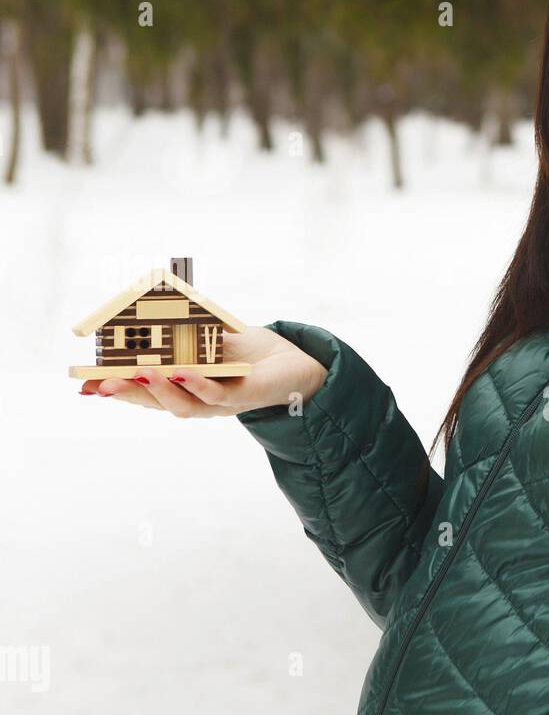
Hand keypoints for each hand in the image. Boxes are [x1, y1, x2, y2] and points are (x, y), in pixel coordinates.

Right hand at [77, 325, 327, 416]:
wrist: (296, 363)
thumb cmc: (248, 352)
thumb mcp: (209, 336)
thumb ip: (181, 329)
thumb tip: (146, 309)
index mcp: (186, 387)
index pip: (146, 392)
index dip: (117, 390)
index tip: (86, 385)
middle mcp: (200, 400)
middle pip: (158, 403)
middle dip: (129, 394)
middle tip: (102, 384)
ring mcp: (222, 402)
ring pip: (184, 405)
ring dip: (160, 391)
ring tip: (141, 374)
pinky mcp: (245, 396)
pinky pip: (218, 395)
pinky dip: (198, 384)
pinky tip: (183, 372)